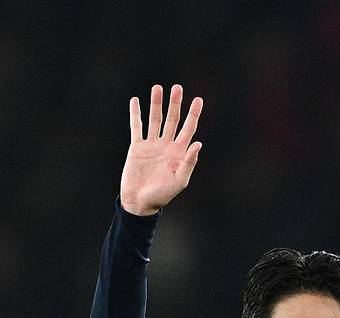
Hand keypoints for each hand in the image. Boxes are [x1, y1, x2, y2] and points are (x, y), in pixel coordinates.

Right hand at [120, 84, 202, 215]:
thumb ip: (189, 162)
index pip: (188, 129)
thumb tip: (198, 144)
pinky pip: (137, 127)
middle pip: (172, 120)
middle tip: (177, 88)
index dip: (193, 115)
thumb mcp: (179, 181)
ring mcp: (152, 145)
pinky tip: (135, 101)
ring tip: (158, 88)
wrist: (140, 202)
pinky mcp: (137, 147)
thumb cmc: (162, 195)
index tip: (198, 100)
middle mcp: (166, 146)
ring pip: (155, 120)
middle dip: (175, 104)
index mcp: (179, 153)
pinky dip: (136, 114)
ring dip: (156, 104)